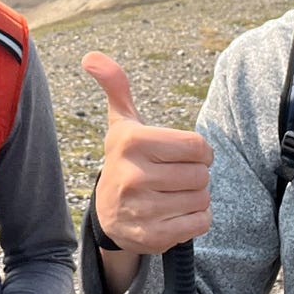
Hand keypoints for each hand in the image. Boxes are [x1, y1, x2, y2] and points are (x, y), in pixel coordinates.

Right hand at [83, 51, 213, 255]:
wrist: (109, 213)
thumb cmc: (126, 159)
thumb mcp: (121, 122)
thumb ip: (115, 85)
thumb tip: (90, 56)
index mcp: (132, 142)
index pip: (197, 146)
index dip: (198, 150)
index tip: (180, 153)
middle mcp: (134, 175)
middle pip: (202, 174)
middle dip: (195, 174)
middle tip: (173, 176)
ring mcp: (143, 209)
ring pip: (203, 198)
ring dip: (195, 197)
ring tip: (172, 193)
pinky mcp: (153, 237)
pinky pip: (201, 223)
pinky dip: (196, 219)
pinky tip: (174, 213)